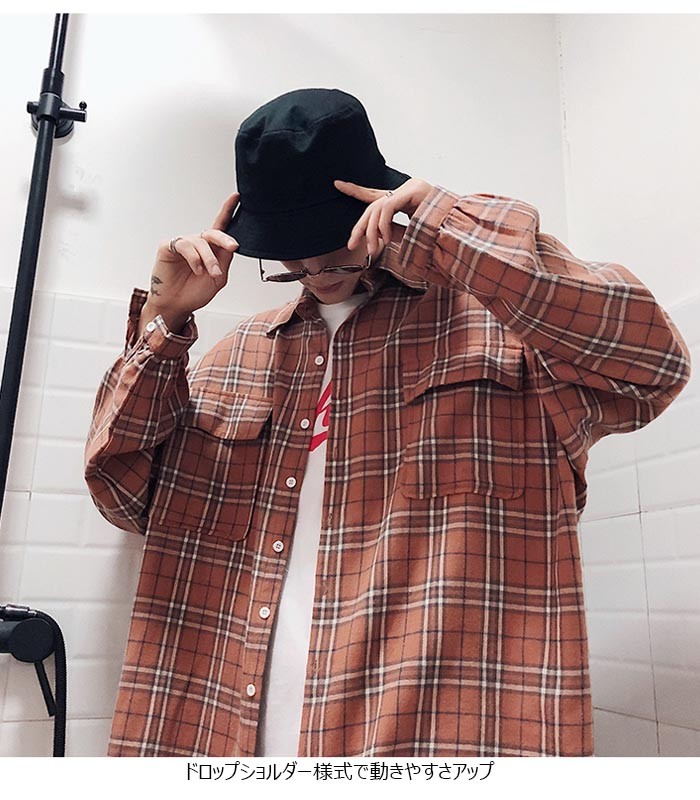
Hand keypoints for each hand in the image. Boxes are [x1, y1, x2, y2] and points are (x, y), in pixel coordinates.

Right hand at [147, 191, 239, 315]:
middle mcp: (196, 244)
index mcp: (210, 250)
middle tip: (233, 247)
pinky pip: (185, 246)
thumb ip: (224, 259)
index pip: (220, 227)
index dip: (228, 211)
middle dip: (224, 239)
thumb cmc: (194, 292)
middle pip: (213, 233)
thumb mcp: (218, 278)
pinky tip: (196, 269)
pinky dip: (194, 259)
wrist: (177, 305)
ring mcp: (182, 244)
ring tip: (209, 273)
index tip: (236, 197)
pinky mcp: (168, 246)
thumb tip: (232, 244)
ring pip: (201, 243)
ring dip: (208, 259)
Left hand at [334, 177, 433, 258]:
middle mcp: (406, 189)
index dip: (356, 190)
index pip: (376, 195)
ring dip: (372, 233)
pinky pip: (387, 208)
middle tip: (351, 244)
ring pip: (377, 209)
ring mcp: (410, 188)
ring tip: (372, 250)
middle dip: (360, 226)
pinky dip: (382, 226)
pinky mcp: (413, 191)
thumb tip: (377, 236)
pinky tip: (383, 240)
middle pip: (373, 205)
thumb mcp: (411, 234)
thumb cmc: (441, 232)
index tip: (337, 184)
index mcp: (405, 198)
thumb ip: (394, 231)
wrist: (462, 228)